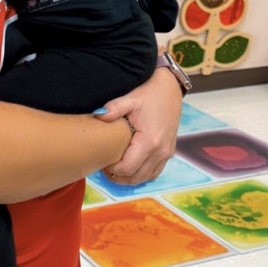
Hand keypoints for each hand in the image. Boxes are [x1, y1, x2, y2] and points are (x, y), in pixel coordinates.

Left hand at [94, 65, 181, 184]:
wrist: (170, 89)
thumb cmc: (149, 94)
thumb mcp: (131, 98)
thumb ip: (114, 108)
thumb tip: (98, 115)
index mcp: (150, 141)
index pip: (127, 168)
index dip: (112, 170)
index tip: (102, 162)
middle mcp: (161, 151)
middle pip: (136, 177)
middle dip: (118, 177)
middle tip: (104, 167)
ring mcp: (166, 153)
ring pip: (146, 178)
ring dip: (129, 178)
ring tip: (114, 169)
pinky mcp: (169, 152)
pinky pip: (155, 172)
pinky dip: (142, 174)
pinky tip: (130, 166)